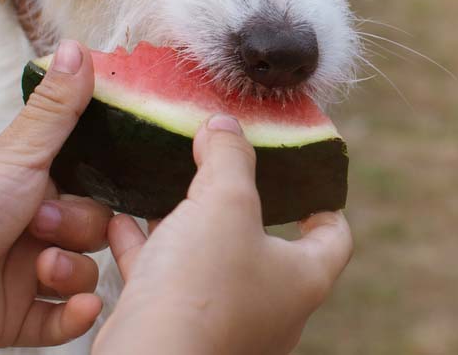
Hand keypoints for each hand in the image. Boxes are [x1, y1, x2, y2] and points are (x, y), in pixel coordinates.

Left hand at [0, 40, 111, 351]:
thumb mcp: (19, 151)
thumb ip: (58, 107)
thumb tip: (76, 45)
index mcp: (35, 187)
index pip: (93, 189)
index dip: (100, 193)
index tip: (100, 188)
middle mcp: (33, 228)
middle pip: (93, 233)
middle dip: (78, 232)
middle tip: (42, 227)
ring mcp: (26, 274)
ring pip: (83, 275)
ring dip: (72, 273)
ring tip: (41, 269)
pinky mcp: (18, 316)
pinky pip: (63, 322)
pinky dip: (74, 316)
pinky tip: (81, 308)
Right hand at [93, 114, 353, 354]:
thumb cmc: (202, 289)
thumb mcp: (224, 202)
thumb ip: (229, 157)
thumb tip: (225, 126)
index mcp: (303, 278)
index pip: (334, 235)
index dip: (326, 203)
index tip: (307, 179)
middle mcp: (272, 308)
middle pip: (266, 245)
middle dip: (239, 206)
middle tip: (223, 172)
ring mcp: (226, 323)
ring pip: (211, 263)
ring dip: (188, 226)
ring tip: (167, 188)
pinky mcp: (180, 331)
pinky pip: (168, 283)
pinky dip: (148, 250)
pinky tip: (123, 221)